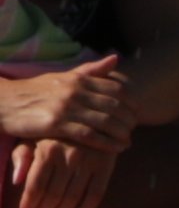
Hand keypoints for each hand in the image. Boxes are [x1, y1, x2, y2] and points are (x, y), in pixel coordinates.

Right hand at [0, 54, 127, 151]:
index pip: (118, 89)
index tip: (136, 113)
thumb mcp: (63, 76)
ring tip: (127, 141)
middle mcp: (74, 91)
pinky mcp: (56, 125)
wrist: (3, 102)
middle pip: (116, 107)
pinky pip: (90, 136)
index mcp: (78, 79)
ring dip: (122, 134)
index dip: (132, 103)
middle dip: (130, 121)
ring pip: (106, 122)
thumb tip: (116, 58)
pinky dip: (108, 144)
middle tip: (133, 129)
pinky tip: (116, 149)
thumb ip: (91, 70)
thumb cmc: (36, 91)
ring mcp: (65, 108)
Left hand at [7, 130, 111, 207]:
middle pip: (54, 194)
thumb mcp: (33, 137)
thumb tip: (16, 180)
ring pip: (73, 198)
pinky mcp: (106, 166)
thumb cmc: (55, 131)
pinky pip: (95, 195)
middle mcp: (69, 155)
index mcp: (47, 148)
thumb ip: (21, 156)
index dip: (30, 202)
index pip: (37, 183)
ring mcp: (89, 162)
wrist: (92, 116)